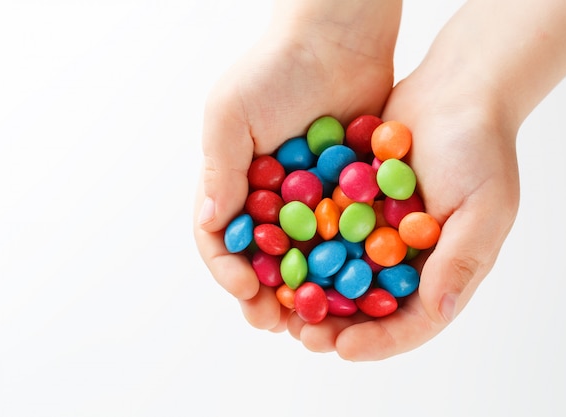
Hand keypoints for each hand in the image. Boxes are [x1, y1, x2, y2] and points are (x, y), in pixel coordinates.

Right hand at [194, 1, 400, 330]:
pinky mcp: (345, 193)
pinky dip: (343, 264)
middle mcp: (269, 196)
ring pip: (303, 257)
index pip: (221, 237)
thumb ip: (219, 168)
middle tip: (276, 324)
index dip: (229, 270)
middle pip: (263, 259)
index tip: (247, 291)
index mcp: (234, 181)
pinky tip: (352, 287)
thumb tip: (212, 223)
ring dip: (305, 292)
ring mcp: (308, 198)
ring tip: (313, 321)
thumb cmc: (276, 68)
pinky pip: (343, 236)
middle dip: (266, 295)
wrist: (338, 36)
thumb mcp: (231, 113)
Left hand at [287, 63, 520, 359]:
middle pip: (369, 308)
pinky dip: (303, 249)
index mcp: (441, 270)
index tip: (344, 348)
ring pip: (340, 277)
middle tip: (304, 338)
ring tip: (281, 311)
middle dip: (336, 326)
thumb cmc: (480, 149)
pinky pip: (325, 235)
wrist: (455, 91)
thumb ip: (461, 259)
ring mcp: (377, 233)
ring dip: (312, 296)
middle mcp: (406, 260)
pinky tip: (275, 258)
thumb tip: (439, 311)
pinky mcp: (352, 206)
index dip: (380, 339)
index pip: (413, 321)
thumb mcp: (484, 207)